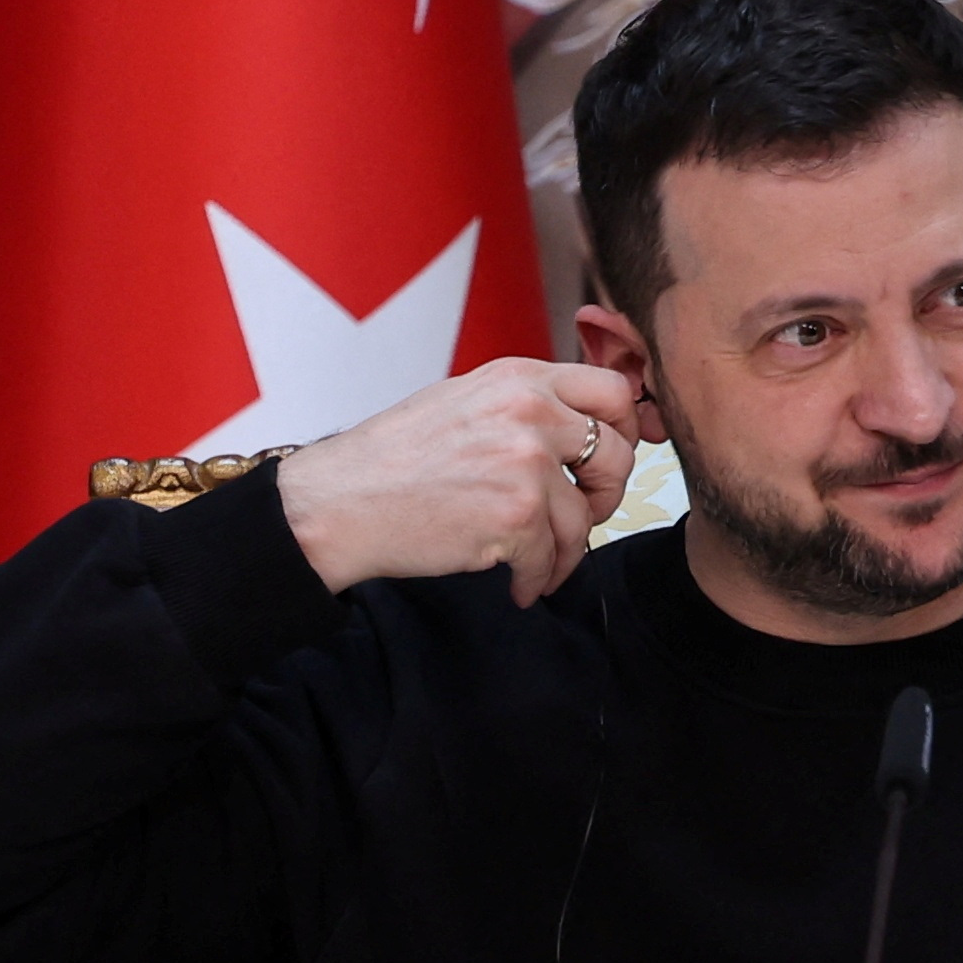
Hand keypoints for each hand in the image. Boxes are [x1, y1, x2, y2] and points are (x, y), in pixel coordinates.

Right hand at [274, 358, 638, 600]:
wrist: (339, 501)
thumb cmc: (393, 457)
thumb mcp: (466, 400)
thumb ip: (527, 405)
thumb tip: (586, 426)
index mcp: (519, 378)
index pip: (612, 391)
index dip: (624, 429)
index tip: (608, 459)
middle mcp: (530, 413)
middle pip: (618, 455)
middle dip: (607, 494)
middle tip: (583, 514)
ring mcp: (526, 465)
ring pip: (585, 519)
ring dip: (567, 552)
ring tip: (541, 565)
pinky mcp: (515, 518)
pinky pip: (551, 558)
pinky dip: (536, 579)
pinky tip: (518, 585)